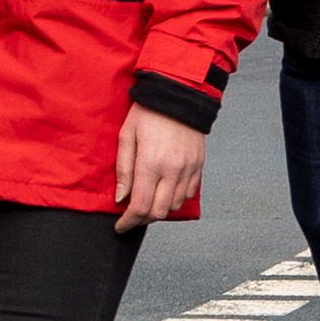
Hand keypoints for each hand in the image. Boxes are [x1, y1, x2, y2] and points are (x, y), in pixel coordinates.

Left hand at [114, 108, 209, 223]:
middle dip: (143, 219)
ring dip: (160, 209)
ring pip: (175, 205)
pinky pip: (188, 194)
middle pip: (159, 212)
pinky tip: (164, 191)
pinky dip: (175, 199)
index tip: (121, 226)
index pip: (140, 206)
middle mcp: (173, 170)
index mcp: (151, 163)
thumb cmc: (148, 112)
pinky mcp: (198, 166)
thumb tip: (121, 198)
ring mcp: (188, 169)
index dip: (129, 222)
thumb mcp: (127, 135)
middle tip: (132, 216)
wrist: (178, 94)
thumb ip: (123, 169)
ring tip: (147, 201)